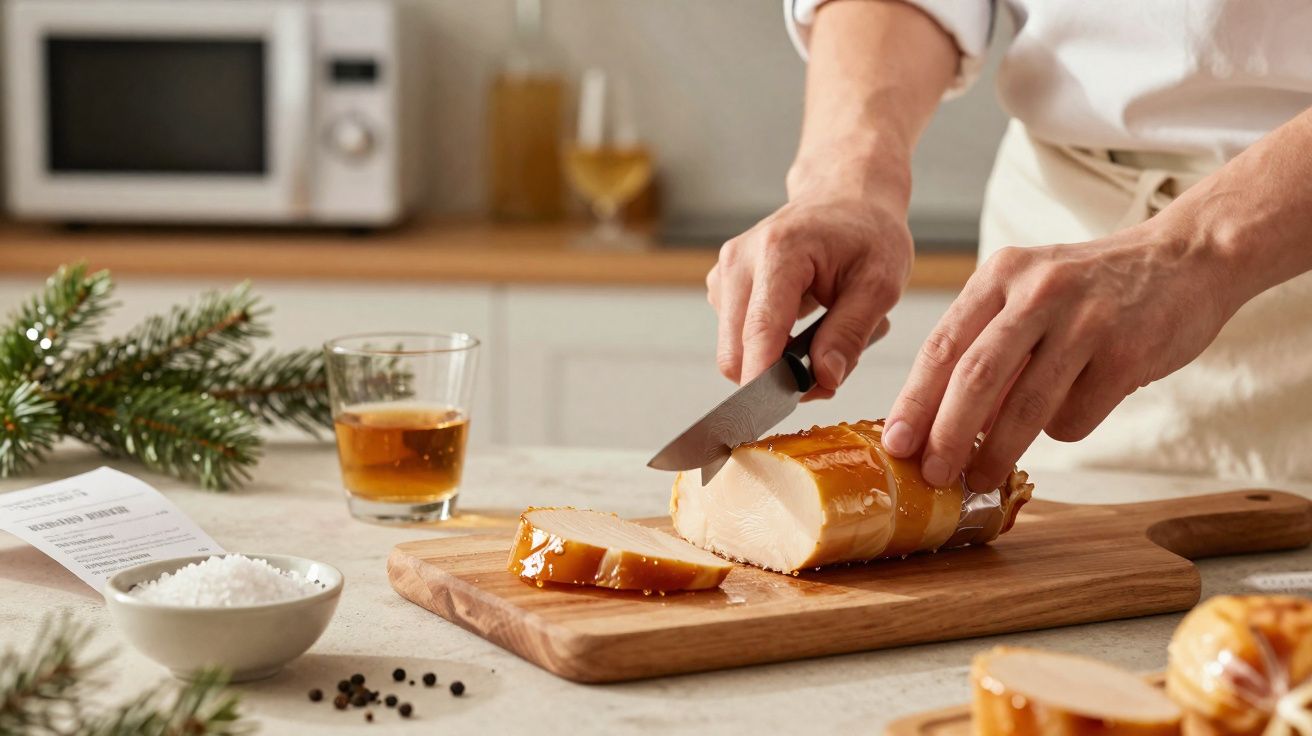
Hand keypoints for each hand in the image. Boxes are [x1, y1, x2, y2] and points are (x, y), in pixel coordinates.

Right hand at [707, 194, 911, 399]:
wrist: (846, 196)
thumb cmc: (868, 235)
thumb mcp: (880, 283)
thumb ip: (851, 334)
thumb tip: (822, 379)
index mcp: (779, 252)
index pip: (759, 331)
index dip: (765, 380)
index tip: (781, 411)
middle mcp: (740, 260)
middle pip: (735, 351)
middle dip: (775, 377)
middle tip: (829, 371)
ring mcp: (726, 272)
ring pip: (734, 351)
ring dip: (774, 362)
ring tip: (821, 335)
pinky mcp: (723, 285)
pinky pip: (737, 338)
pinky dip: (766, 347)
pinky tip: (800, 324)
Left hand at [882, 220, 1239, 490]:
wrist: (1187, 258)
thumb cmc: (1091, 289)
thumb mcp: (1029, 293)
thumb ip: (988, 344)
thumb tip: (939, 421)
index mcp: (1001, 273)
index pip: (942, 344)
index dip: (914, 400)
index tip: (895, 443)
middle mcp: (1039, 290)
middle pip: (975, 376)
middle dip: (946, 435)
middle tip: (932, 474)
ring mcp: (1086, 320)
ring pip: (1025, 406)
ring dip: (998, 453)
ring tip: (981, 479)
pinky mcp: (1128, 353)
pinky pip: (1076, 416)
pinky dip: (1063, 430)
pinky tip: (1072, 412)